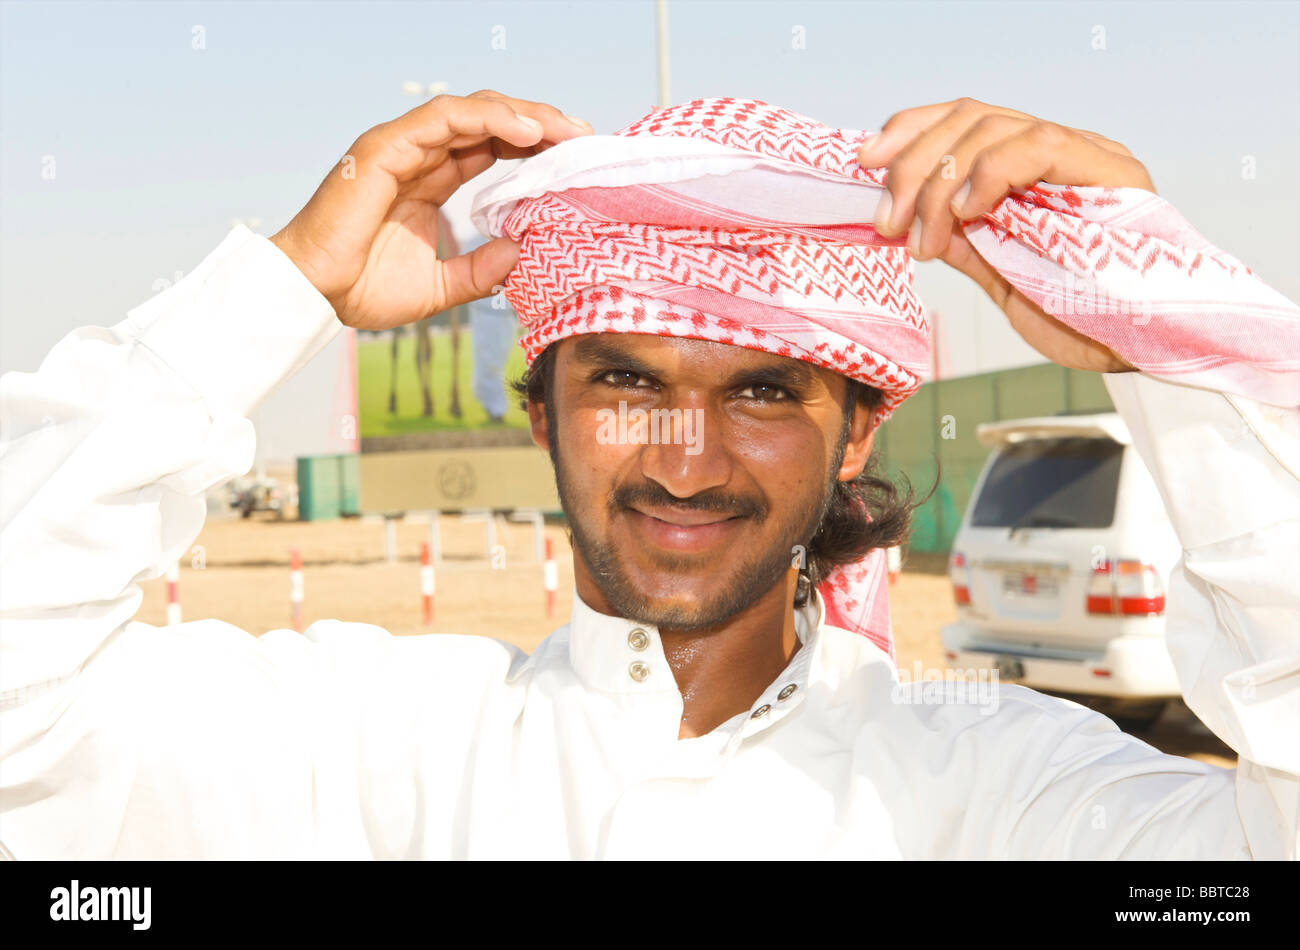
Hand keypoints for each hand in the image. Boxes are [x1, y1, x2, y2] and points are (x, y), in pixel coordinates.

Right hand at [269, 90, 591, 329]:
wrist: (314, 294)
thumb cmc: (360, 289)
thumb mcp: (438, 287)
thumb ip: (479, 272)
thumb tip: (521, 252)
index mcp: (429, 180)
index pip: (491, 147)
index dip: (534, 147)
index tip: (574, 159)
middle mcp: (418, 156)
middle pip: (490, 121)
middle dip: (540, 123)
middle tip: (582, 137)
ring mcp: (401, 147)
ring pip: (473, 111)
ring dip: (524, 115)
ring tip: (564, 131)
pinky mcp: (386, 147)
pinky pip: (445, 118)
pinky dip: (490, 118)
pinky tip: (527, 132)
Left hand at [857, 98, 1154, 372]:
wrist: (1142, 353)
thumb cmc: (1082, 321)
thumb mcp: (1001, 278)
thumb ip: (964, 242)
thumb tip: (910, 220)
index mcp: (1029, 171)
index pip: (961, 119)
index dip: (910, 130)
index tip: (866, 163)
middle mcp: (1057, 153)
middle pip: (968, 117)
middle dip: (912, 166)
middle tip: (887, 221)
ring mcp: (1084, 156)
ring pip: (993, 126)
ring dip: (940, 179)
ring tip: (922, 235)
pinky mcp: (1109, 170)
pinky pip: (1038, 143)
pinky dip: (989, 170)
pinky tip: (965, 209)